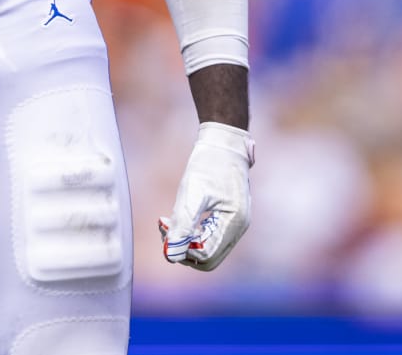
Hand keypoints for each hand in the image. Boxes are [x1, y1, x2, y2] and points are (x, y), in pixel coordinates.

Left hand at [159, 121, 253, 270]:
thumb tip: (171, 254)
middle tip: (164, 229)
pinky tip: (174, 218)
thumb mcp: (192, 192)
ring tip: (165, 222)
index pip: (207, 257)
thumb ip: (182, 224)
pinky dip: (190, 231)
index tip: (165, 232)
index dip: (183, 251)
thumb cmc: (209, 163)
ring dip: (184, 239)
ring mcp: (234, 223)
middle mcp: (237, 228)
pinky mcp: (226, 217)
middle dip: (183, 247)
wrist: (223, 143)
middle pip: (207, 257)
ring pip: (206, 247)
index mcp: (234, 224)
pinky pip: (207, 235)